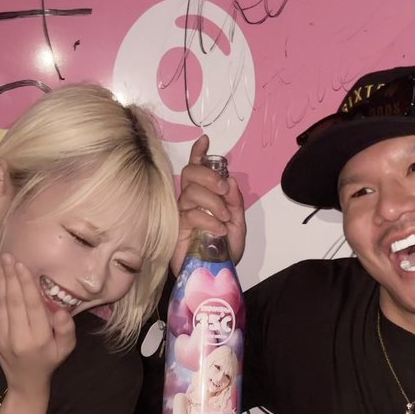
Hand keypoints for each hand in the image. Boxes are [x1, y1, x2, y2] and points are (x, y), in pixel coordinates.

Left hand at [0, 254, 75, 398]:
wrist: (25, 381)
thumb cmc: (50, 360)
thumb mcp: (66, 348)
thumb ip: (66, 329)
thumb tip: (61, 311)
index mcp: (38, 339)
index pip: (31, 306)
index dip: (25, 284)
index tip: (22, 265)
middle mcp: (17, 337)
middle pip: (12, 301)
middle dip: (9, 276)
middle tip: (8, 256)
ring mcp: (0, 338)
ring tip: (1, 263)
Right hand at [172, 135, 246, 273]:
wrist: (214, 273)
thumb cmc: (223, 249)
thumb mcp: (238, 224)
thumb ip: (235, 203)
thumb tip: (230, 180)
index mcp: (205, 195)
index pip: (197, 168)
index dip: (198, 153)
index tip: (205, 140)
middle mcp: (190, 200)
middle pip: (190, 172)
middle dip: (209, 176)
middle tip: (224, 190)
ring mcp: (182, 212)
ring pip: (191, 192)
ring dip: (213, 202)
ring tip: (224, 218)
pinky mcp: (177, 227)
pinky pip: (191, 213)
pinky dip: (209, 219)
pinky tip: (218, 229)